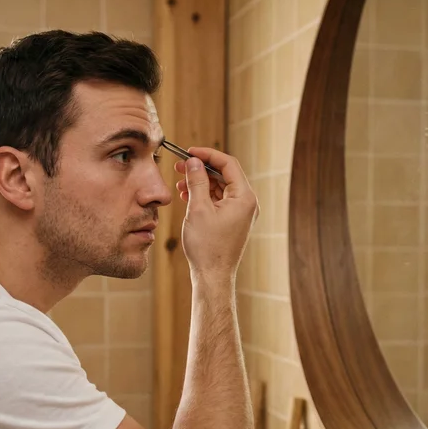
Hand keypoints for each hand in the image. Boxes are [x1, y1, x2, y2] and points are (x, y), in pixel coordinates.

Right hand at [174, 147, 258, 282]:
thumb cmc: (207, 247)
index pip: (228, 164)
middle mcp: (247, 203)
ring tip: (180, 183)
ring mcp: (241, 213)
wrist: (212, 276)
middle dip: (202, 169)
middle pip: (224, 175)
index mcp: (244, 197)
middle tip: (181, 166)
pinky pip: (220, 200)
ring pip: (220, 188)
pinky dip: (204, 195)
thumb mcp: (198, 209)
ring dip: (200, 182)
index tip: (189, 152)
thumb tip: (194, 162)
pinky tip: (187, 195)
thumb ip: (196, 182)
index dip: (208, 155)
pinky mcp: (233, 221)